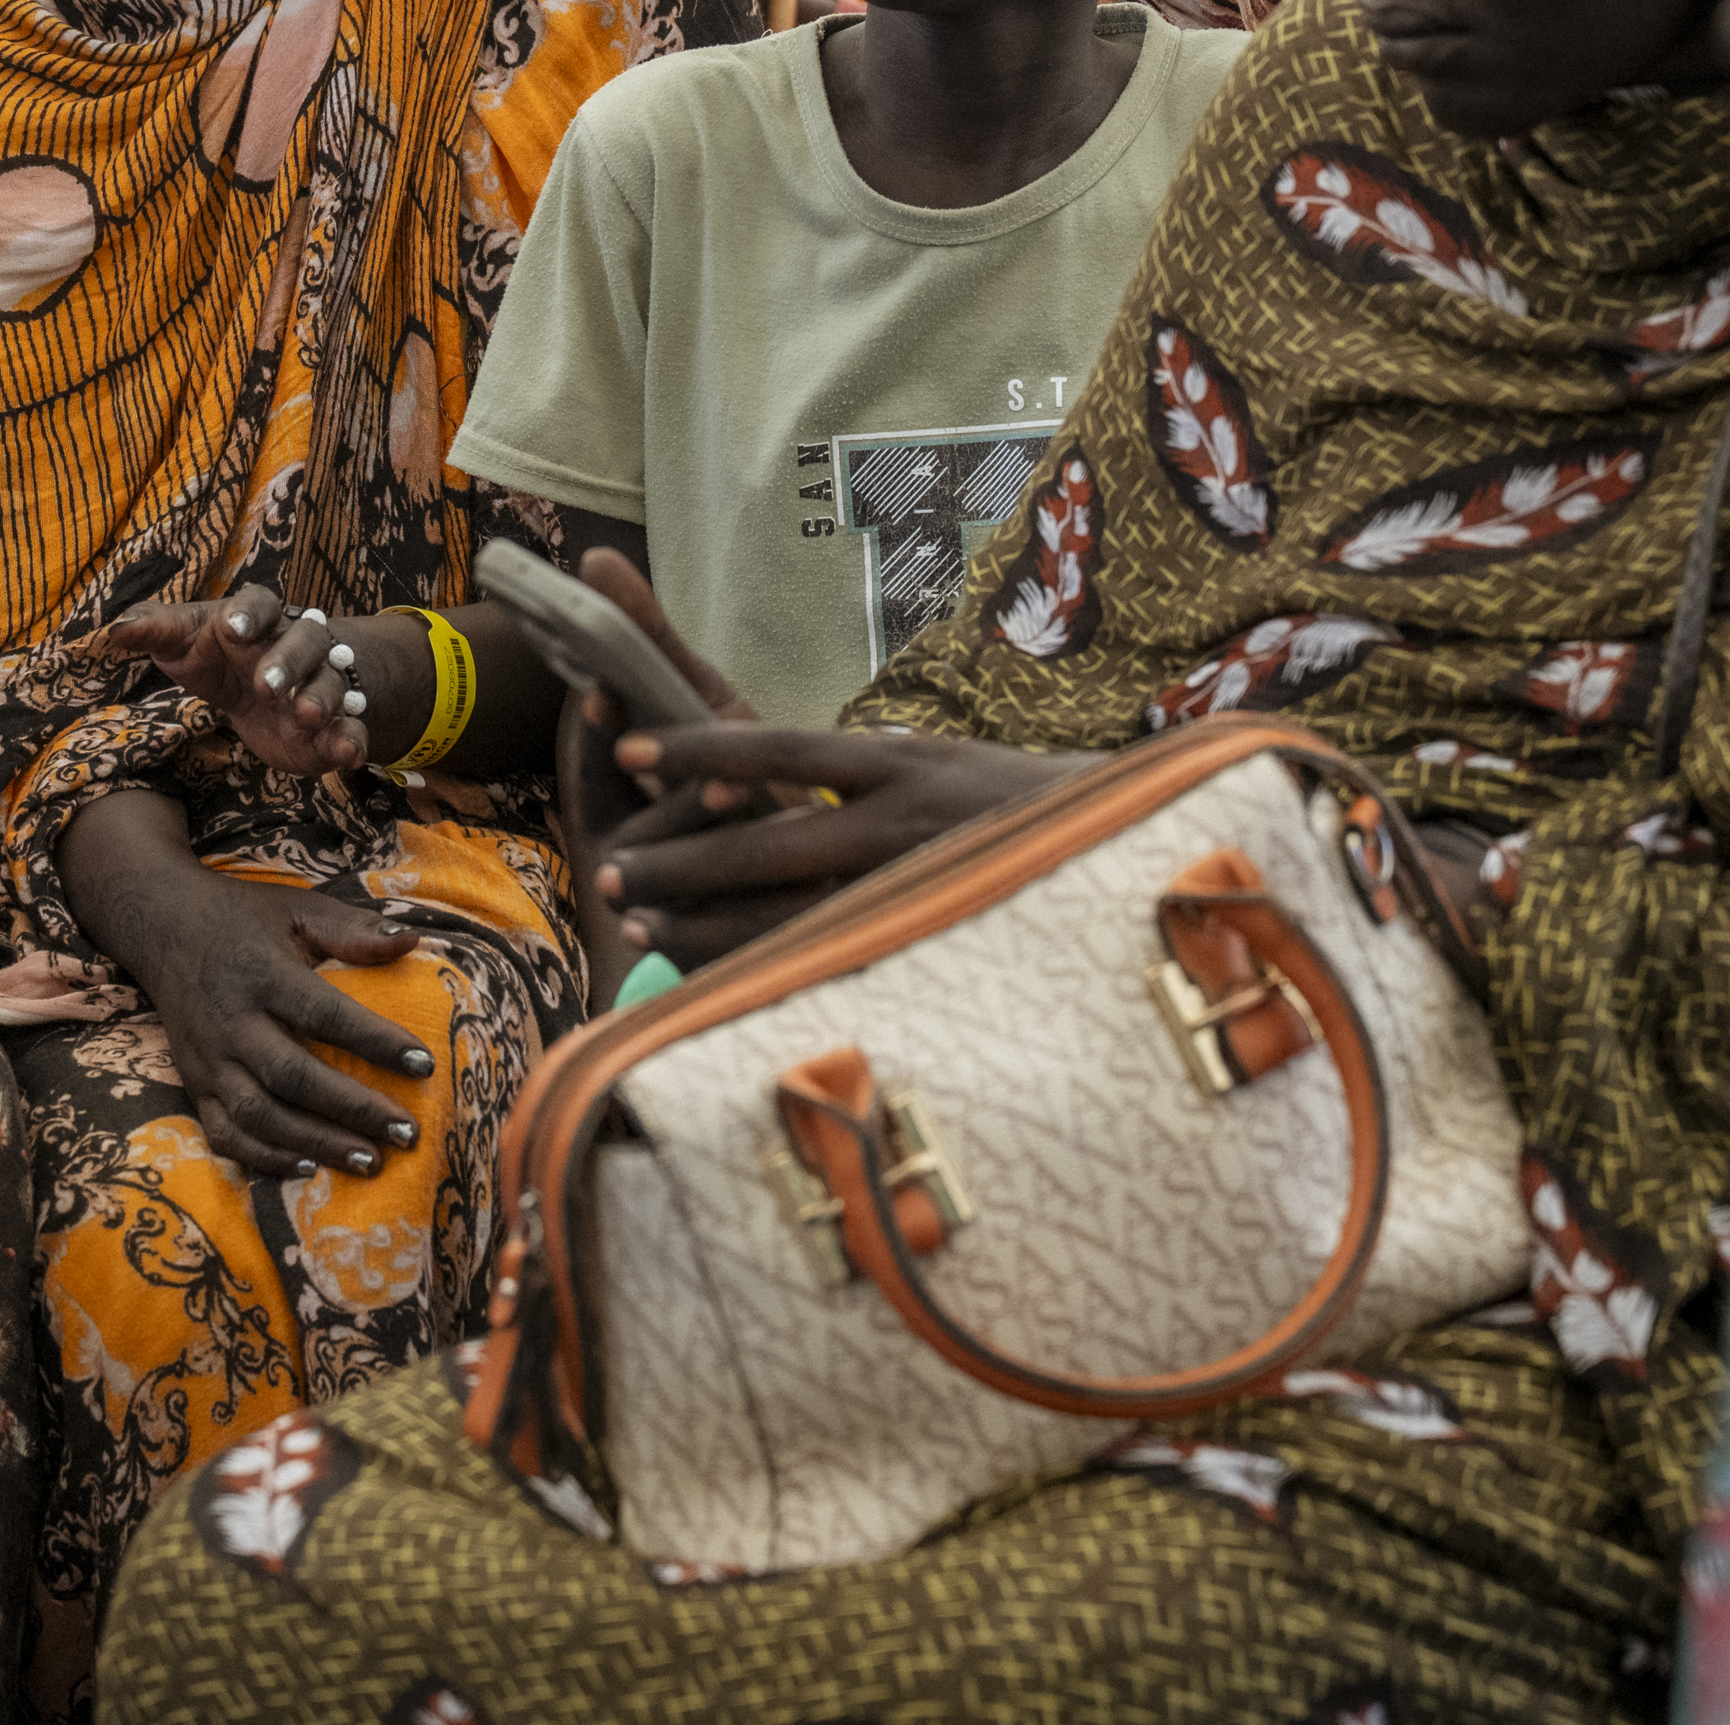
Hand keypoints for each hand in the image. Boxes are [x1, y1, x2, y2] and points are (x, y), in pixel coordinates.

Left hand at [101, 581, 386, 779]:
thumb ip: (153, 631)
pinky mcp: (330, 728)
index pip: (261, 603)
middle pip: (306, 642)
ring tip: (305, 715)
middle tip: (267, 685)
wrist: (266, 688)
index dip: (250, 614)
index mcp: (257, 619)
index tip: (232, 628)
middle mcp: (296, 646)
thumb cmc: (217, 655)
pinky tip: (346, 756)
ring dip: (321, 698)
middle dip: (289, 661)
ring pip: (332, 685)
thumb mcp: (182, 642)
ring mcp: (317, 686)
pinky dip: (351, 740)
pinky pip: (351, 729)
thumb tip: (113, 632)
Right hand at [120, 866, 437, 1178]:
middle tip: (407, 1133)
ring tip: (370, 1161)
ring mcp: (208, 1060)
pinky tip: (308, 1168)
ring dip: (316, 1143)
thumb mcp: (298, 909)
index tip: (423, 1065)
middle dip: (352, 1110)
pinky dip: (264, 1158)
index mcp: (263, 975)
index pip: (324, 1014)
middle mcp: (231, 1023)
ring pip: (259, 1115)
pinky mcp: (192, 1084)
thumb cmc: (244, 919)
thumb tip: (413, 941)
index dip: (374, 1041)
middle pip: (292, 1077)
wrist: (163, 927)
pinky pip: (224, 1133)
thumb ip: (352, 929)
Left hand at [559, 549, 1066, 966]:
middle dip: (681, 860)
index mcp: (902, 763)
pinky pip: (826, 963)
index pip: (781, 748)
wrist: (1121, 856)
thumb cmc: (1019, 808)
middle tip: (608, 871)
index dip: (700, 750)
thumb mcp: (945, 762)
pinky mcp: (925, 944)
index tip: (627, 750)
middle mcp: (905, 823)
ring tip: (638, 923)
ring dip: (705, 925)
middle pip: (766, 843)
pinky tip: (708, 981)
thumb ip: (865, 771)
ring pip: (787, 917)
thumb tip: (770, 774)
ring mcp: (916, 892)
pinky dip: (762, 972)